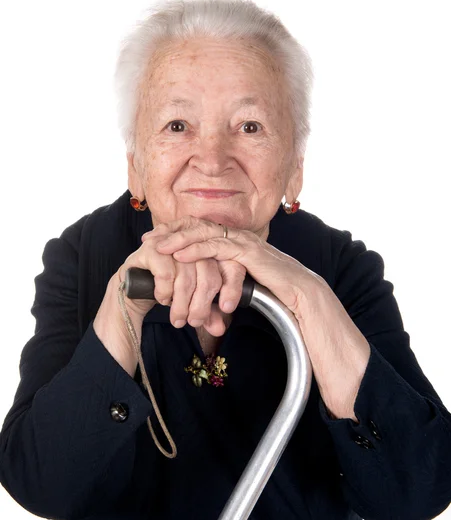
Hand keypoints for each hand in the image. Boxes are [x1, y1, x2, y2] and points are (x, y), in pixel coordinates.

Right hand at [118, 222, 243, 334]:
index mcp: (211, 251)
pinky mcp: (154, 248)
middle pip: (209, 276)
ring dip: (181, 304)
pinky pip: (167, 274)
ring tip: (177, 318)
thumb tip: (220, 329)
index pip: (229, 270)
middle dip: (201, 305)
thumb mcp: (192, 303)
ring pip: (187, 278)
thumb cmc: (168, 292)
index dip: (230, 291)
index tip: (224, 311)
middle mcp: (194, 243)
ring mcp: (173, 243)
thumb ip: (208, 314)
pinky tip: (162, 298)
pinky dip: (165, 292)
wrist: (133, 287)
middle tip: (193, 322)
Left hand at [142, 215, 325, 319]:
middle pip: (197, 226)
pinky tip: (179, 254)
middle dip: (170, 231)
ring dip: (177, 239)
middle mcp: (236, 235)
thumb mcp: (240, 281)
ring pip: (204, 234)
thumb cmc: (271, 289)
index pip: (199, 230)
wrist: (298, 293)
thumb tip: (204, 288)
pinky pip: (217, 248)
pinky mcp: (248, 252)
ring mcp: (242, 241)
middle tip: (147, 239)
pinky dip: (196, 250)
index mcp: (233, 240)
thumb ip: (222, 278)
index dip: (175, 232)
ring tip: (156, 246)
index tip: (154, 239)